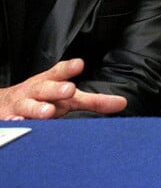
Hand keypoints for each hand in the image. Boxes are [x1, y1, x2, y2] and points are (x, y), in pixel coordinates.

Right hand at [0, 58, 126, 119]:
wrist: (4, 105)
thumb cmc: (44, 99)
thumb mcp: (67, 97)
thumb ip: (94, 100)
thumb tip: (122, 103)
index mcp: (52, 82)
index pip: (60, 72)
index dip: (69, 68)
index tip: (79, 64)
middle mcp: (37, 91)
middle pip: (46, 88)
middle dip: (57, 89)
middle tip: (69, 90)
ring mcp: (22, 106)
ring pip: (28, 106)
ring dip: (38, 108)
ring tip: (48, 111)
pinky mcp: (9, 120)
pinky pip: (11, 123)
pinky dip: (15, 123)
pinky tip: (19, 123)